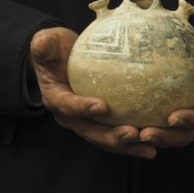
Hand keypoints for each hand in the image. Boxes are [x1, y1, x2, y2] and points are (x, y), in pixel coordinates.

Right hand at [30, 27, 155, 158]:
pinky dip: (133, 141)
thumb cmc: (55, 51)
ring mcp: (86, 120)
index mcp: (56, 98)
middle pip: (90, 131)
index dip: (82, 108)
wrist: (61, 61)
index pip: (68, 106)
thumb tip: (40, 45)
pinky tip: (152, 142)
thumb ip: (43, 46)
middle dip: (111, 136)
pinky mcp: (100, 121)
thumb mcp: (46, 44)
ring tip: (149, 148)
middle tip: (132, 134)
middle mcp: (70, 115)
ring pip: (105, 138)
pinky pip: (115, 131)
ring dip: (127, 145)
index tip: (102, 107)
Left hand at [139, 30, 193, 147]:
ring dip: (151, 136)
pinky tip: (127, 121)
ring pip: (169, 134)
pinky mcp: (171, 111)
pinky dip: (144, 124)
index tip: (173, 117)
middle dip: (165, 137)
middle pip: (184, 134)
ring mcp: (186, 117)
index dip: (191, 120)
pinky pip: (158, 123)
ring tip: (130, 133)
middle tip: (144, 134)